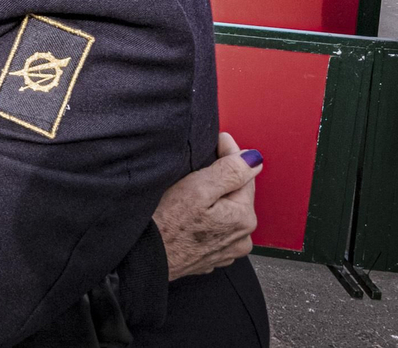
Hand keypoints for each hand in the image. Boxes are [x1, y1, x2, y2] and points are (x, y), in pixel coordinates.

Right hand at [153, 132, 260, 279]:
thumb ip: (230, 171)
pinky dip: (207, 219)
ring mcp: (227, 251)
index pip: (245, 174)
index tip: (218, 139)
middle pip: (236, 195)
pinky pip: (215, 229)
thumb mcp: (198, 188)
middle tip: (200, 165)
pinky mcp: (212, 257)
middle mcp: (242, 237)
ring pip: (226, 212)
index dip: (230, 153)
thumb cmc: (166, 225)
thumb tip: (253, 159)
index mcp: (244, 217)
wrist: (144, 259)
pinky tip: (190, 214)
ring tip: (192, 191)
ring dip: (215, 200)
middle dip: (223, 178)